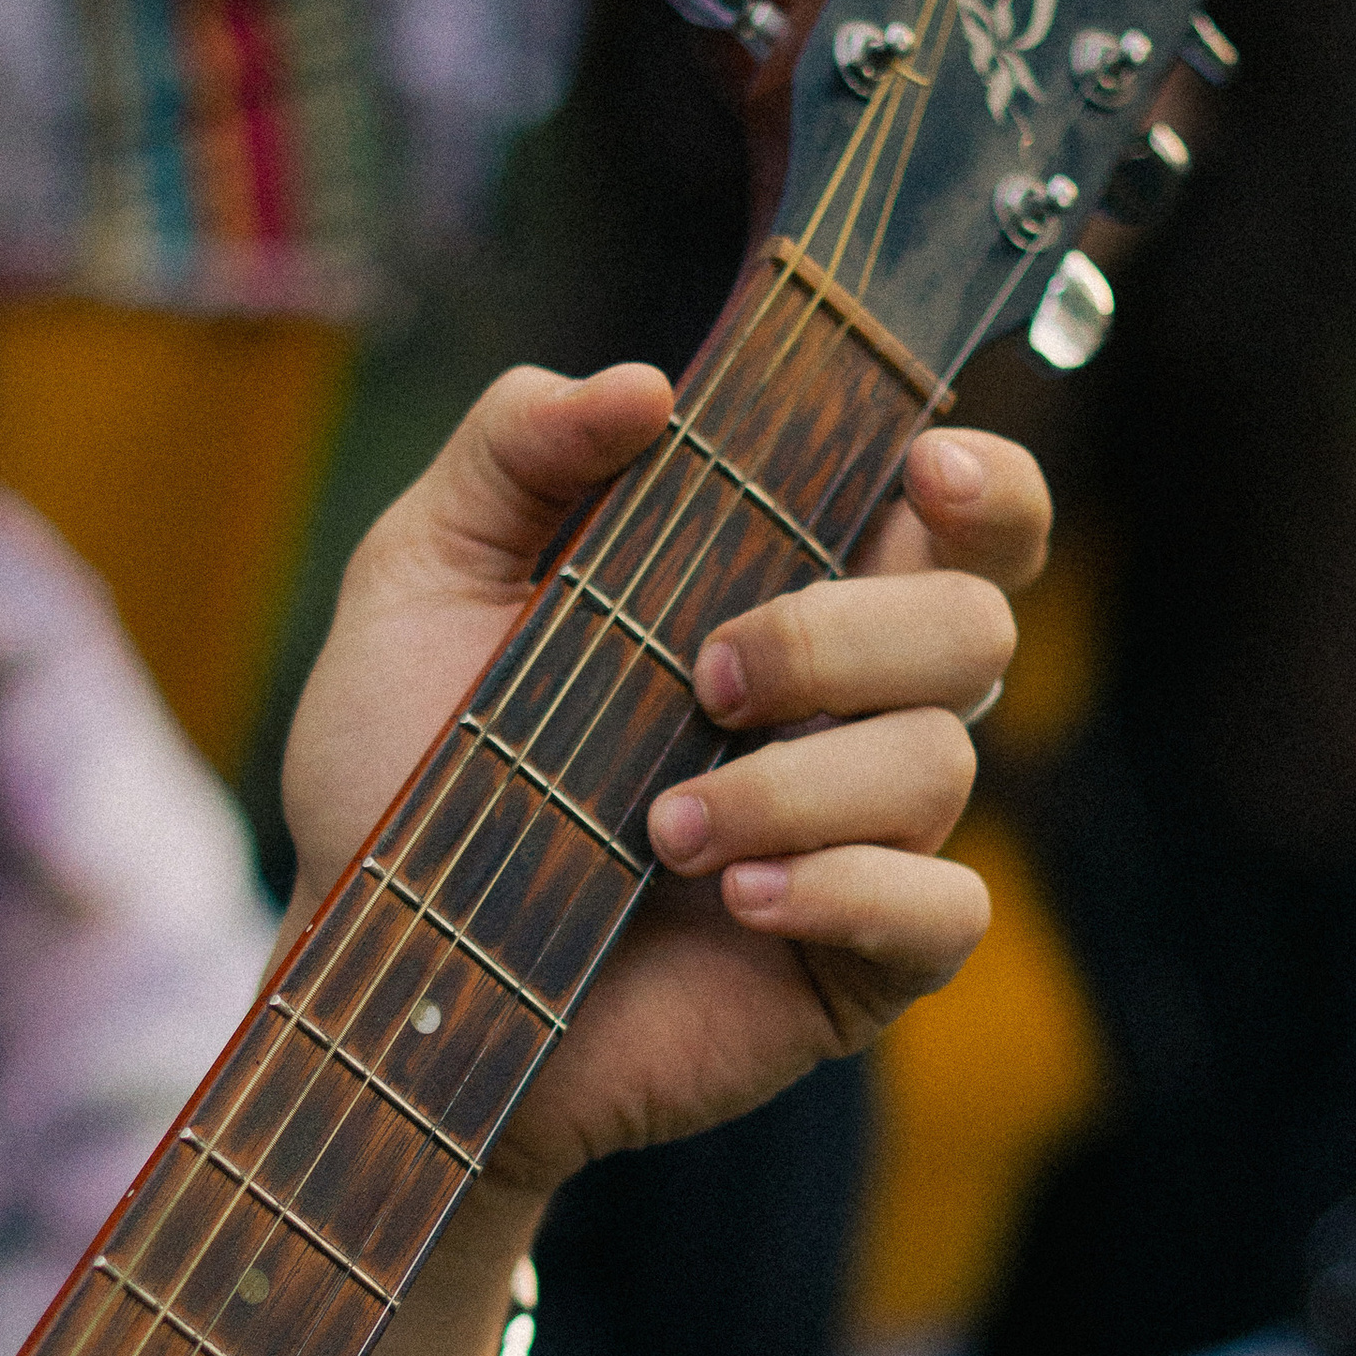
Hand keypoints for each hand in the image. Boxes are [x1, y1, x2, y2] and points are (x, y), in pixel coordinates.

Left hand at [280, 368, 1047, 1210]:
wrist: (373, 969)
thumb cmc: (404, 771)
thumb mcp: (422, 579)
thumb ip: (514, 450)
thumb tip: (645, 386)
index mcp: (782, 591)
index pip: (957, 517)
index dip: (982, 484)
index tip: (919, 470)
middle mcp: (846, 709)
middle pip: (974, 623)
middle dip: (849, 632)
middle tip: (706, 674)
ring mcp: (859, 838)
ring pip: (942, 762)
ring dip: (797, 782)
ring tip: (658, 831)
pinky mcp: (852, 964)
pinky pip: (942, 912)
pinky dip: (853, 890)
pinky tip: (743, 901)